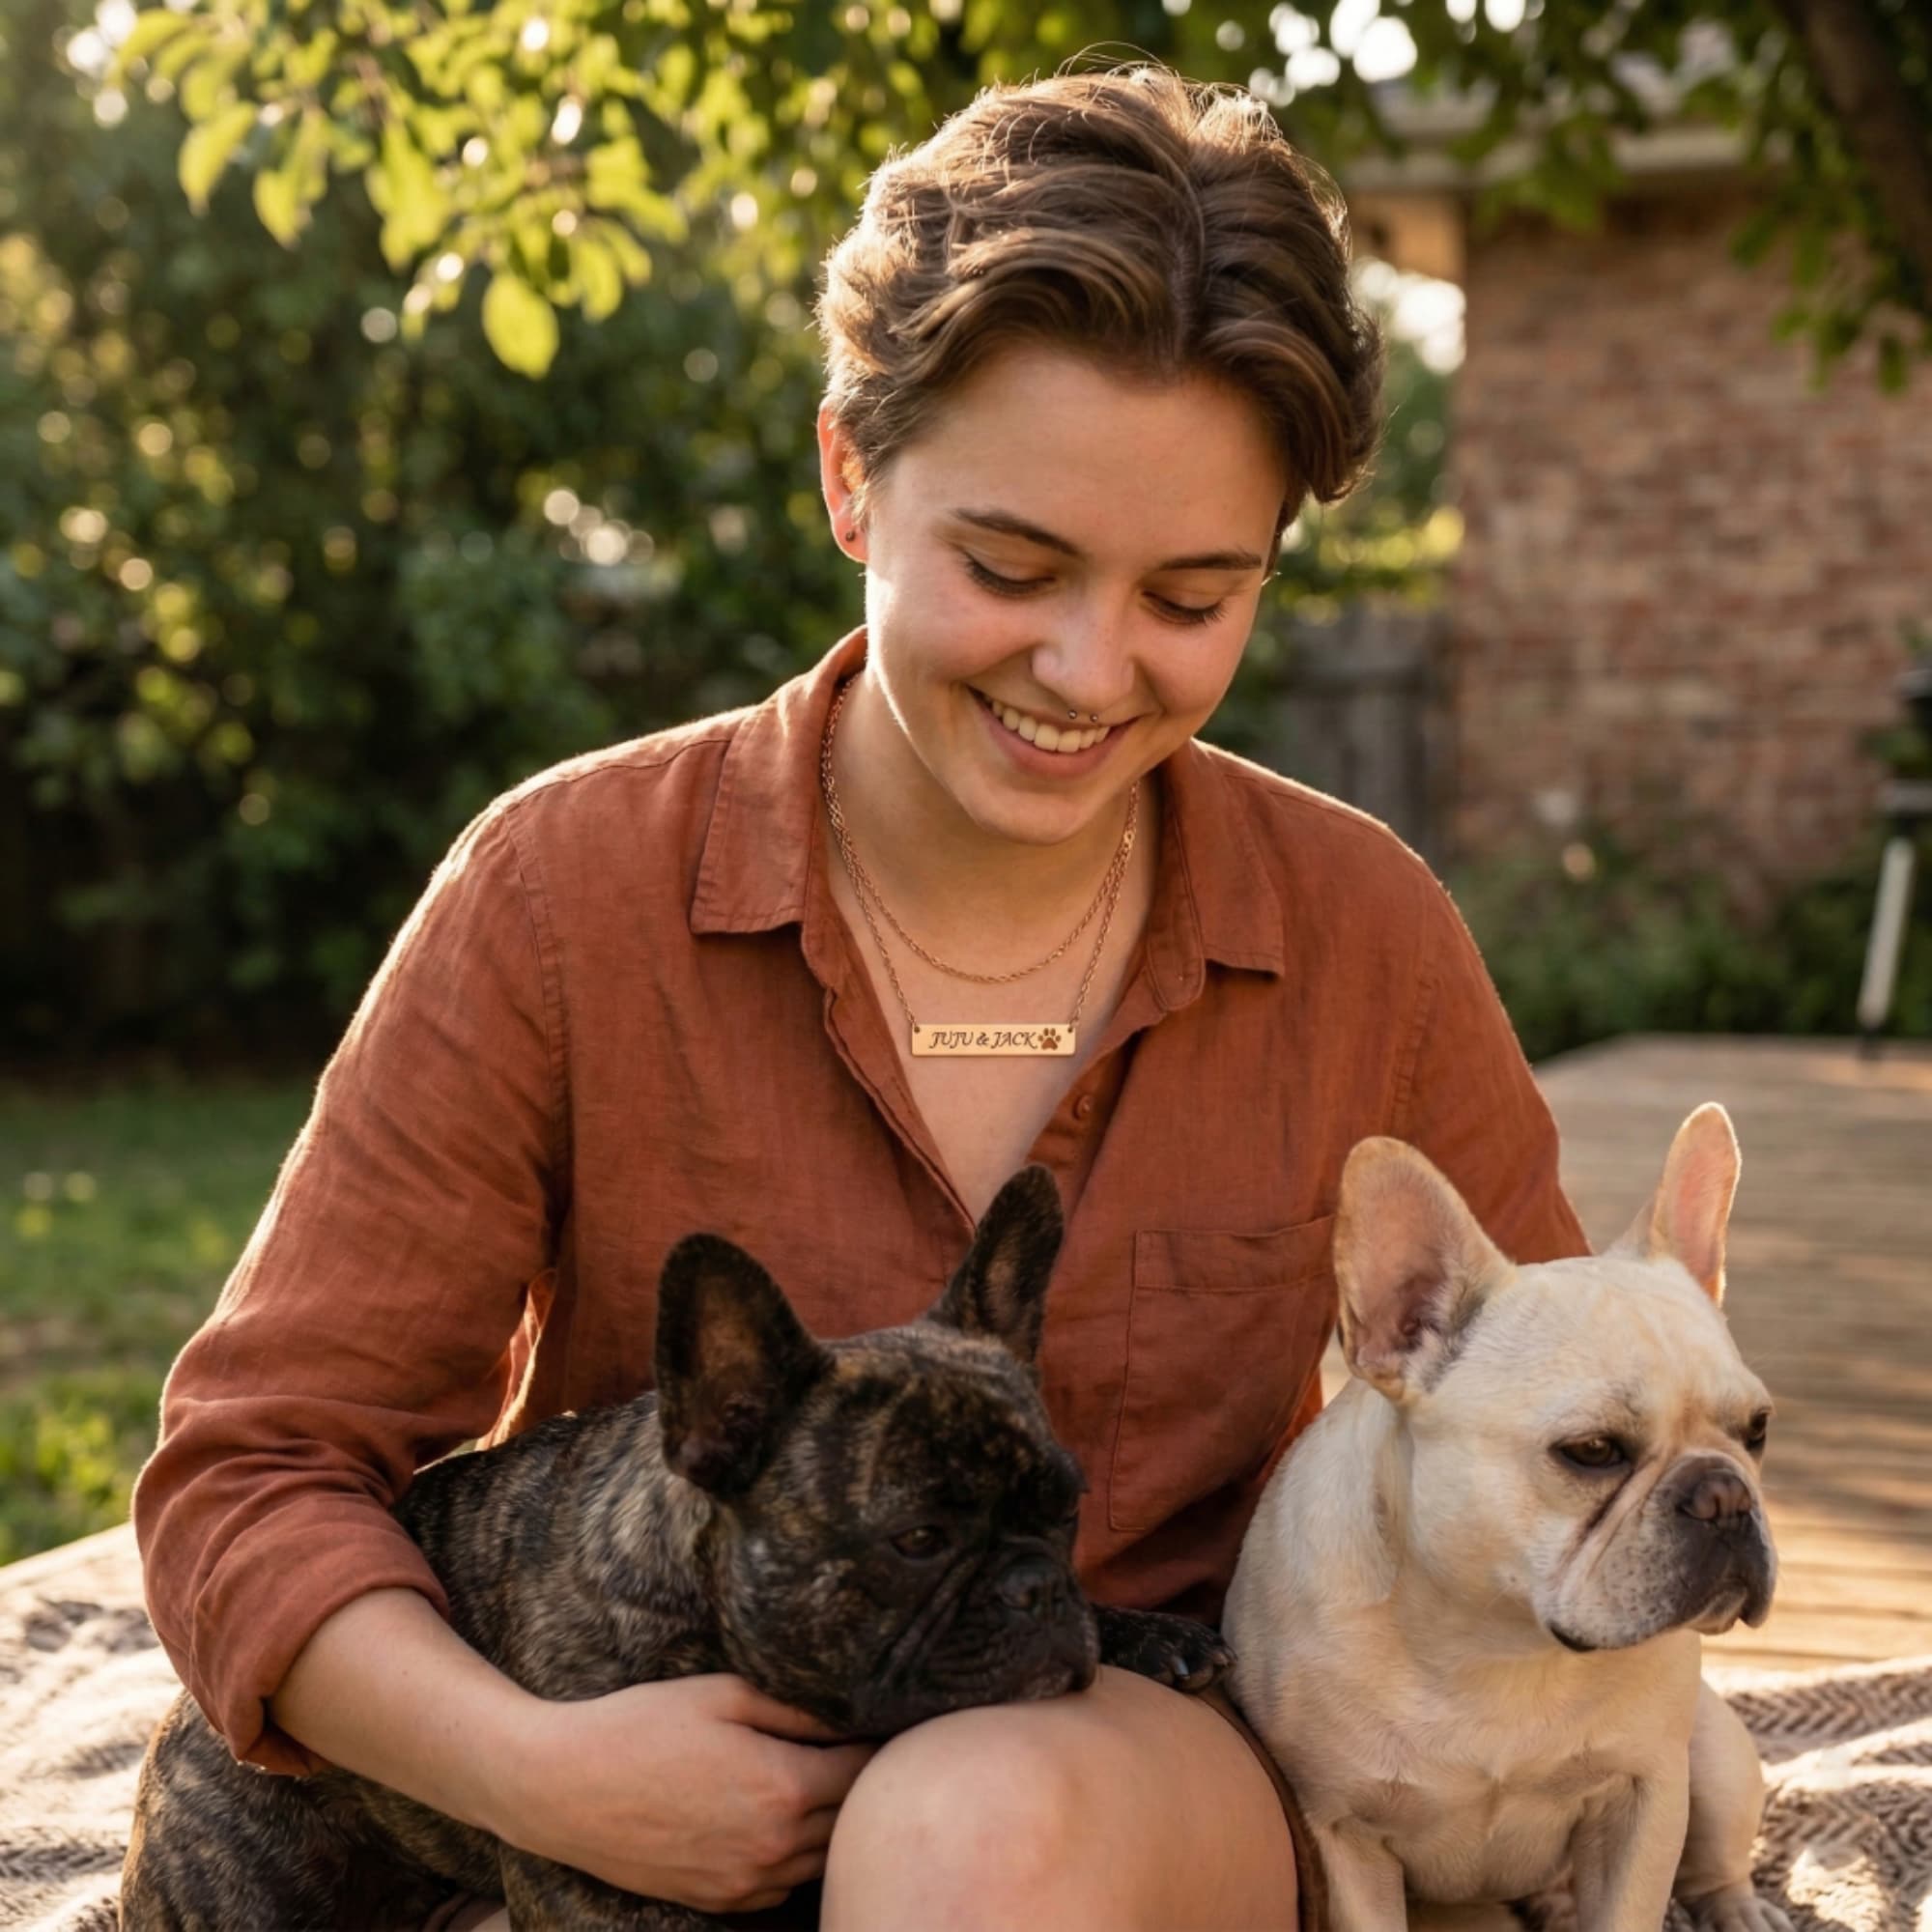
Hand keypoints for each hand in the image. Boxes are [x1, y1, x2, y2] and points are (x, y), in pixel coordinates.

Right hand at [488, 1673, 876, 1913]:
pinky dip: (794, 1859)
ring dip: (830, 1826)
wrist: (563, 1788)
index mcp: (782, 1789)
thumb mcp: (723, 1694)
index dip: (877, 1744)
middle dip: (860, 1786)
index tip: (880, 1722)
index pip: (863, 1772)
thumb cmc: (642, 1725)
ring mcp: (745, 1883)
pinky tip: (781, 1823)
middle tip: (855, 1749)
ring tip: (823, 1784)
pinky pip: (782, 1887)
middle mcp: (773, 1847)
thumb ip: (794, 1707)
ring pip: (820, 1861)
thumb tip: (848, 1713)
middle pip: (849, 1821)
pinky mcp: (718, 1902)